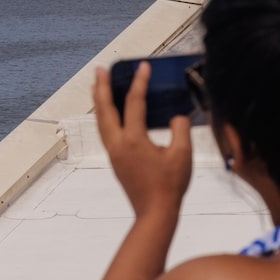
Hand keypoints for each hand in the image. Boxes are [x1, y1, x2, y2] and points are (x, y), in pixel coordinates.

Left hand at [93, 63, 192, 218]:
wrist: (155, 213)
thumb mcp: (182, 154)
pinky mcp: (115, 160)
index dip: (140, 82)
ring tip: (97, 85)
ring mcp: (114, 153)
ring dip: (99, 101)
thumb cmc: (170, 186)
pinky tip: (108, 113)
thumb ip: (180, 129)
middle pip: (105, 109)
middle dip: (102, 86)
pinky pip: (104, 131)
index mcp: (133, 140)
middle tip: (101, 69)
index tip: (143, 66)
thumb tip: (176, 118)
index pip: (135, 103)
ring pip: (101, 121)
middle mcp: (118, 144)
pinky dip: (104, 116)